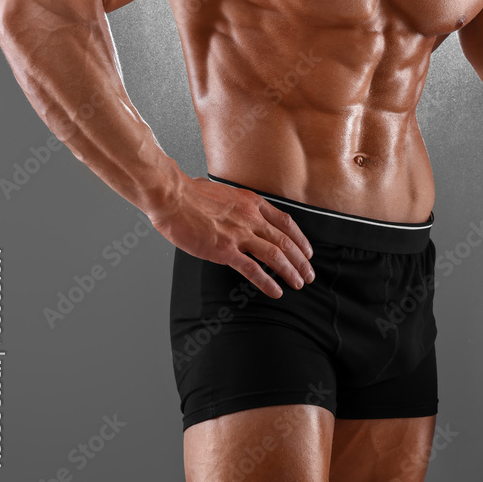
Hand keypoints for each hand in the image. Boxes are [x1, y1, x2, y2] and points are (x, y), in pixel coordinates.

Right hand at [148, 173, 315, 297]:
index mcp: (252, 202)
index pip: (285, 222)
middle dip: (301, 260)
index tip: (307, 251)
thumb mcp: (224, 192)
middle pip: (285, 241)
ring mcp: (239, 234)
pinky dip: (267, 282)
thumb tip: (235, 207)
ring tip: (299, 283)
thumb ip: (236, 203)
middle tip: (309, 274)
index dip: (300, 239)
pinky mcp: (225, 250)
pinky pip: (252, 269)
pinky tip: (275, 291)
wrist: (173, 197)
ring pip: (275, 255)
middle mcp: (250, 218)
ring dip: (291, 271)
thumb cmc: (191, 194)